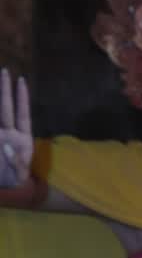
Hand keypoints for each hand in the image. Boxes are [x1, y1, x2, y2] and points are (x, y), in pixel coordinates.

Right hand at [0, 68, 31, 188]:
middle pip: (5, 108)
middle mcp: (8, 132)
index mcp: (22, 138)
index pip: (22, 113)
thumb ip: (16, 163)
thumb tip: (5, 146)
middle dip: (4, 90)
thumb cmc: (15, 180)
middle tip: (5, 70)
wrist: (4, 187)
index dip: (22, 98)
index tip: (22, 81)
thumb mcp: (19, 175)